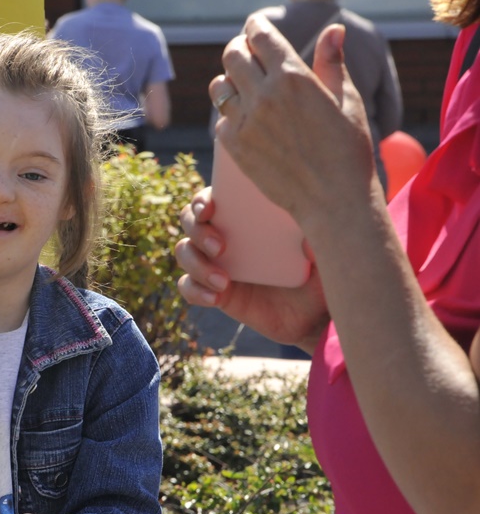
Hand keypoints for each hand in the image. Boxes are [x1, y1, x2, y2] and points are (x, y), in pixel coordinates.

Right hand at [175, 186, 328, 351]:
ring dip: (196, 263)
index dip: (202, 199)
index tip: (209, 209)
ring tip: (223, 281)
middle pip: (190, 222)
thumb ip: (318, 234)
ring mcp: (218, 263)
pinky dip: (195, 291)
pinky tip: (216, 299)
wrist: (319, 316)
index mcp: (248, 216)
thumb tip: (305, 228)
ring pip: (184, 253)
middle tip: (221, 247)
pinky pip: (188, 287)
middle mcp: (227, 234)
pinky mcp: (216, 292)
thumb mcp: (329, 249)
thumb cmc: (324, 273)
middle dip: (198, 231)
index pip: (213, 197)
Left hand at [213, 15, 375, 229]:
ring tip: (243, 87)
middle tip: (247, 54)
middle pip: (232, 55)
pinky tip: (246, 121)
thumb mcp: (347, 100)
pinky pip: (220, 120)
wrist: (333, 200)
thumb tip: (333, 29)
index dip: (255, 27)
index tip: (256, 27)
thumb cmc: (348, 149)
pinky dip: (230, 116)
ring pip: (219, 86)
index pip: (260, 35)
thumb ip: (332, 62)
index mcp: (294, 76)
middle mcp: (264, 94)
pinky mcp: (234, 146)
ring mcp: (245, 121)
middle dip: (239, 49)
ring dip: (229, 82)